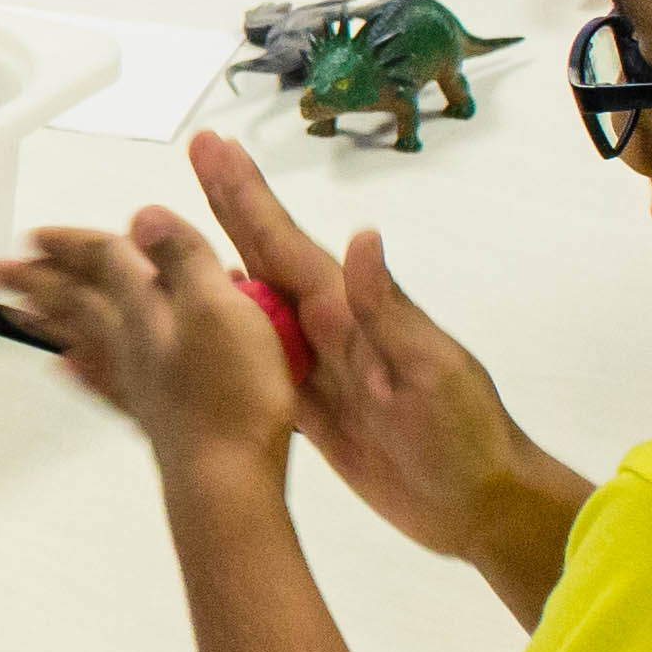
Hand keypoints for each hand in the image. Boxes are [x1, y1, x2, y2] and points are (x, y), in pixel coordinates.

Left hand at [0, 194, 298, 507]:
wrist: (227, 479)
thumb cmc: (229, 398)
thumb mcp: (218, 305)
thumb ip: (181, 257)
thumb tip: (143, 217)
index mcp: (145, 309)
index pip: (99, 262)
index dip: (70, 244)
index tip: (35, 236)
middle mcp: (133, 342)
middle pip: (74, 301)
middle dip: (36, 280)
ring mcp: (141, 381)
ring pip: (79, 339)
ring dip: (47, 318)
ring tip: (17, 308)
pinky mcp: (157, 417)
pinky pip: (104, 385)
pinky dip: (82, 372)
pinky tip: (65, 368)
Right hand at [186, 132, 578, 596]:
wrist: (479, 503)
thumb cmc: (463, 435)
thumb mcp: (431, 370)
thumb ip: (389, 310)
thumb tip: (362, 236)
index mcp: (350, 314)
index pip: (287, 245)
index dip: (248, 198)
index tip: (214, 147)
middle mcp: (328, 329)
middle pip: (266, 257)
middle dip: (229, 205)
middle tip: (198, 151)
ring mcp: (318, 368)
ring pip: (252, 307)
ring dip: (216, 265)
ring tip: (173, 236)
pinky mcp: (310, 411)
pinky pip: (255, 365)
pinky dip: (224, 340)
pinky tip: (197, 327)